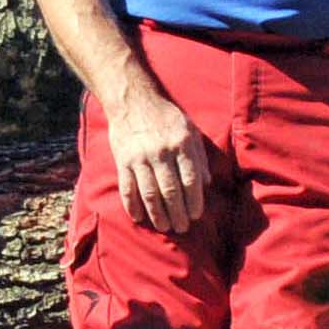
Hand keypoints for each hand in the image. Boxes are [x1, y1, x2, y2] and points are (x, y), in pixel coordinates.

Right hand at [105, 86, 208, 233]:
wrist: (133, 100)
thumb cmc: (166, 117)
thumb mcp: (190, 131)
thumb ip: (199, 157)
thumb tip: (205, 184)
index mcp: (182, 145)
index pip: (191, 181)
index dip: (194, 202)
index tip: (196, 216)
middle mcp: (161, 153)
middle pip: (171, 191)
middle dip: (178, 214)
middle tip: (182, 228)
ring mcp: (139, 158)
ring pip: (149, 194)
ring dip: (157, 214)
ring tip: (165, 227)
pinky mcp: (122, 161)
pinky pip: (127, 188)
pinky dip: (132, 205)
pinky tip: (139, 217)